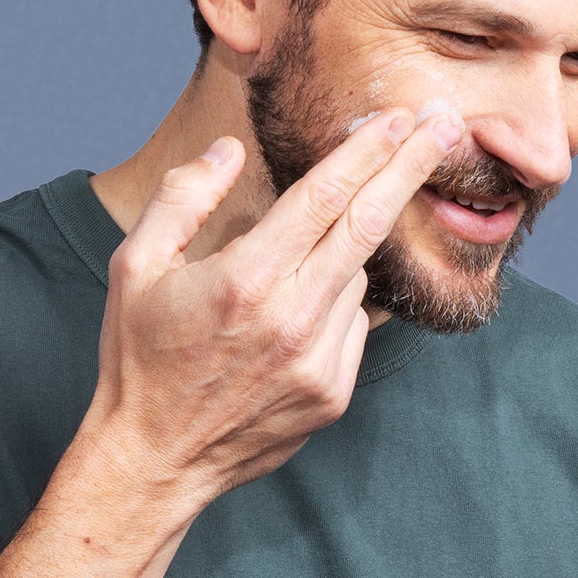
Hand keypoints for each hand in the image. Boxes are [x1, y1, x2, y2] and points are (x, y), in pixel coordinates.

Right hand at [80, 105, 462, 506]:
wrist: (153, 459)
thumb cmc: (138, 358)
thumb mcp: (134, 267)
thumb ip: (182, 199)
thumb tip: (228, 151)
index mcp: (244, 280)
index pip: (323, 197)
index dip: (367, 151)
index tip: (399, 118)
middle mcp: (291, 319)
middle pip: (369, 226)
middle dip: (410, 168)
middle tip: (444, 127)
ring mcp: (319, 361)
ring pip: (357, 277)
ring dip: (344, 252)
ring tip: (291, 269)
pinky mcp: (333, 393)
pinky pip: (354, 325)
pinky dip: (334, 305)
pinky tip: (288, 319)